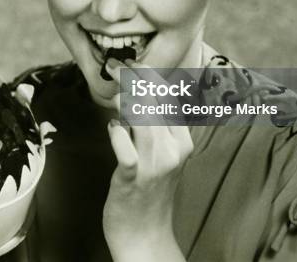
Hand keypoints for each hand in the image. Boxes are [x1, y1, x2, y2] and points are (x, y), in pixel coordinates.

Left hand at [102, 59, 192, 261]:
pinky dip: (116, 132)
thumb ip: (152, 127)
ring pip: (141, 118)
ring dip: (125, 101)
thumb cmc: (149, 190)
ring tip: (115, 96)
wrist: (145, 234)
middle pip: (154, 102)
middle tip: (116, 66)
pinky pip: (124, 147)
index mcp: (182, 141)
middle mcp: (173, 150)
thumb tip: (135, 96)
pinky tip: (113, 128)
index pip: (167, 99)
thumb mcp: (160, 155)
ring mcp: (154, 164)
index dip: (147, 77)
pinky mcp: (133, 177)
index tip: (130, 63)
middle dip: (133, 79)